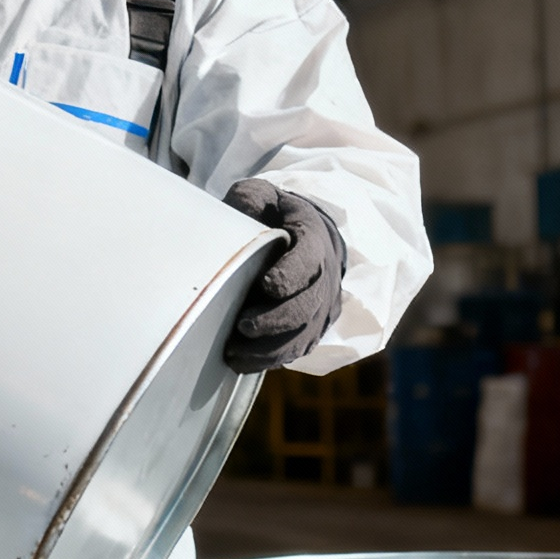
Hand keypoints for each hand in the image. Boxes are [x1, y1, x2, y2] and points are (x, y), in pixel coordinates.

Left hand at [221, 179, 346, 370]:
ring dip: (270, 347)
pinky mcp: (313, 328)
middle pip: (308, 305)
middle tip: (243, 325)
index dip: (291, 274)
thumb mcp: (263, 196)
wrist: (305, 237)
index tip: (267, 285)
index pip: (308, 259)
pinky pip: (297, 349)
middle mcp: (325, 276)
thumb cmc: (276, 216)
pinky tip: (242, 362)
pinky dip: (270, 360)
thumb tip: (240, 209)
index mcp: (313, 240)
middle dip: (276, 319)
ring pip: (304, 334)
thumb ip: (251, 199)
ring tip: (234, 352)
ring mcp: (322, 306)